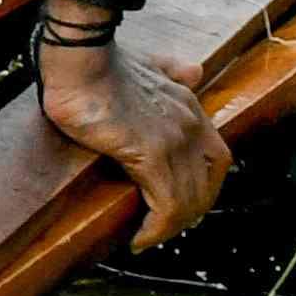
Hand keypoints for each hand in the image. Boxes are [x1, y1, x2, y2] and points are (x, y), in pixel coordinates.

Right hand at [34, 29, 227, 245]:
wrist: (80, 57)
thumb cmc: (100, 62)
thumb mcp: (147, 63)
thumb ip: (172, 70)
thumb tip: (195, 71)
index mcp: (189, 103)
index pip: (215, 158)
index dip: (202, 186)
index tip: (179, 202)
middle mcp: (190, 124)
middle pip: (208, 185)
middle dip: (189, 212)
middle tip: (162, 228)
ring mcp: (175, 140)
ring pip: (189, 201)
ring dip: (170, 228)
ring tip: (147, 238)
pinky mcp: (152, 154)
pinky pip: (167, 206)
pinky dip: (157, 229)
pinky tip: (139, 239)